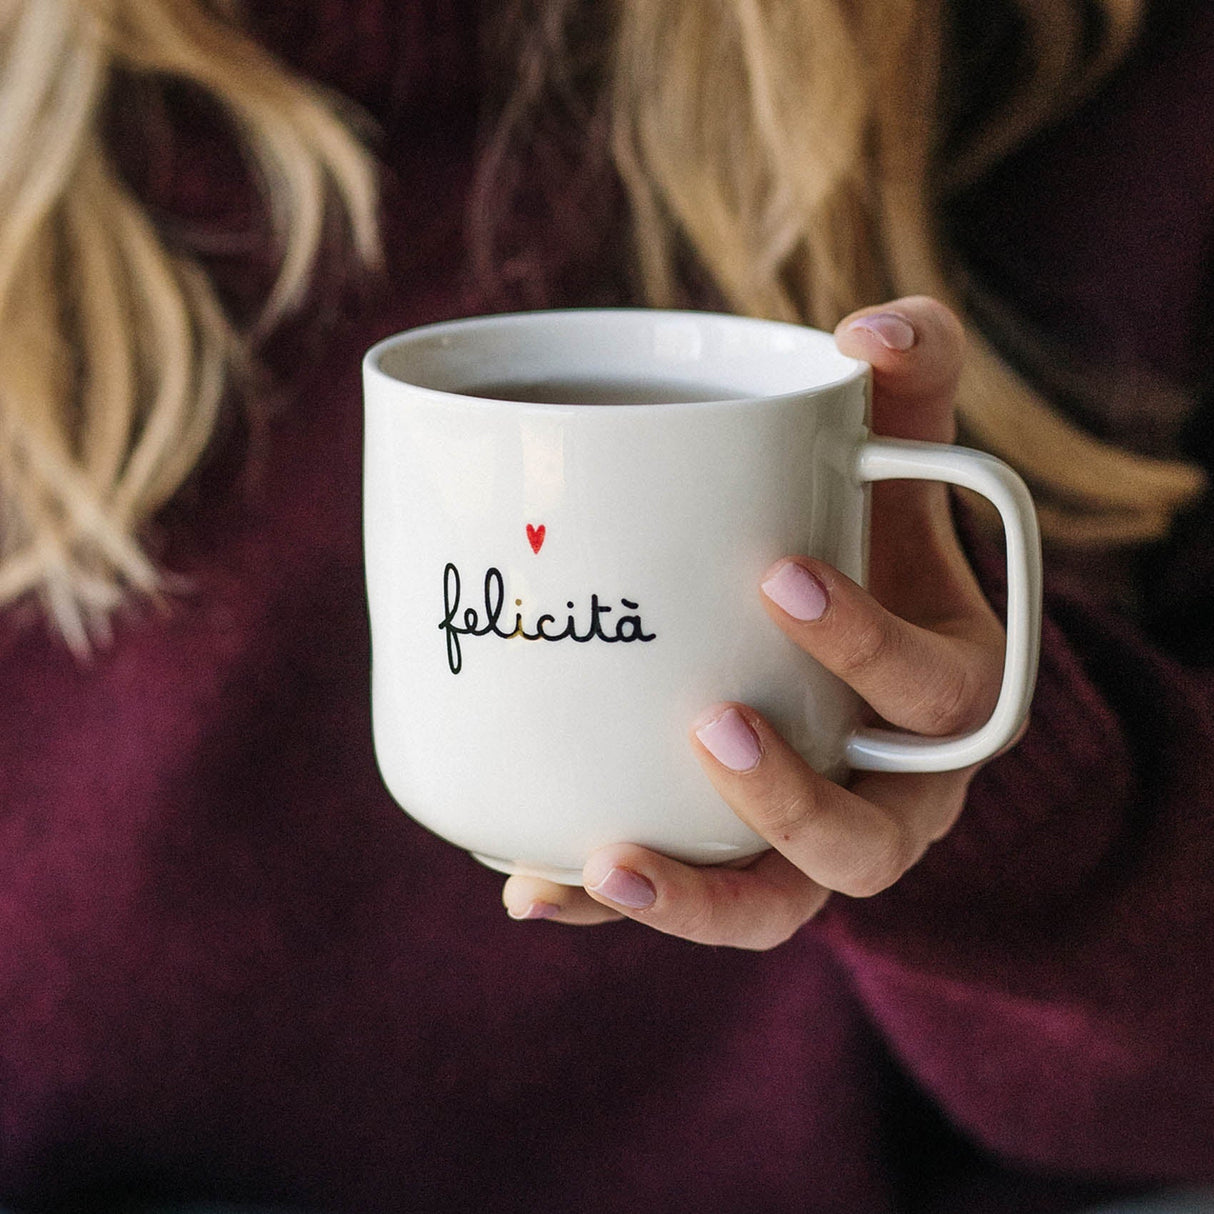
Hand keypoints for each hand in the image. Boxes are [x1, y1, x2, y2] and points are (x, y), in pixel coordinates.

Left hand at [501, 296, 1007, 947]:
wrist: (857, 639)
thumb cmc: (877, 542)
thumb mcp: (907, 465)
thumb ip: (909, 386)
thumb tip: (865, 330)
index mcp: (946, 696)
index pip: (931, 691)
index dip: (866, 646)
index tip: (780, 574)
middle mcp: (893, 791)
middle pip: (867, 843)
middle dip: (792, 798)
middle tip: (710, 722)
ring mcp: (813, 843)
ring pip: (777, 904)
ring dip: (696, 896)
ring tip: (603, 859)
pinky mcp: (739, 861)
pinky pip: (689, 901)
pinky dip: (614, 904)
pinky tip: (528, 886)